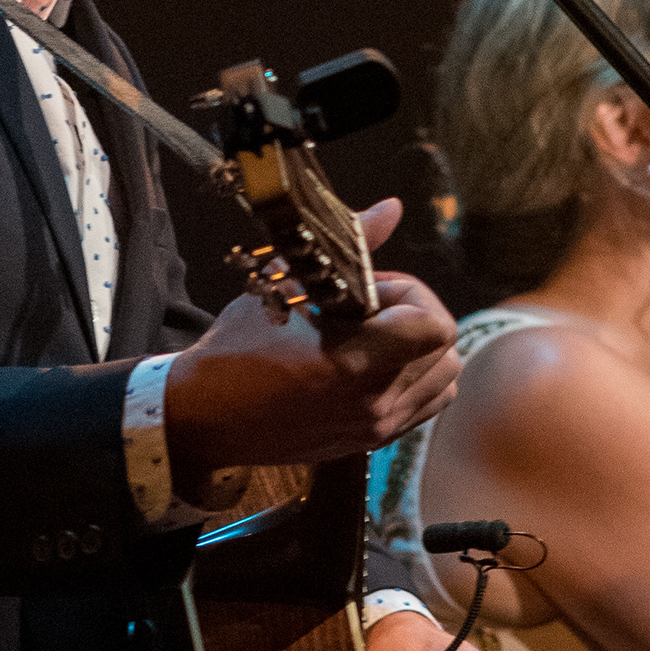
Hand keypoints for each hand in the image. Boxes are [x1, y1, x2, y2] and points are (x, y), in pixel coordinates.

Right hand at [164, 200, 459, 503]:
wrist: (203, 417)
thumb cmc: (235, 351)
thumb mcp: (285, 287)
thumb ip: (350, 247)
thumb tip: (392, 208)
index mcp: (354, 362)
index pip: (435, 325)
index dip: (412, 294)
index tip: (371, 288)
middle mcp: (374, 401)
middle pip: (446, 350)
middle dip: (417, 318)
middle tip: (371, 309)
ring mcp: (374, 427)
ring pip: (443, 382)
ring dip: (422, 352)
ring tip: (377, 339)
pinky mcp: (369, 443)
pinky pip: (424, 408)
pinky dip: (415, 381)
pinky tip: (375, 366)